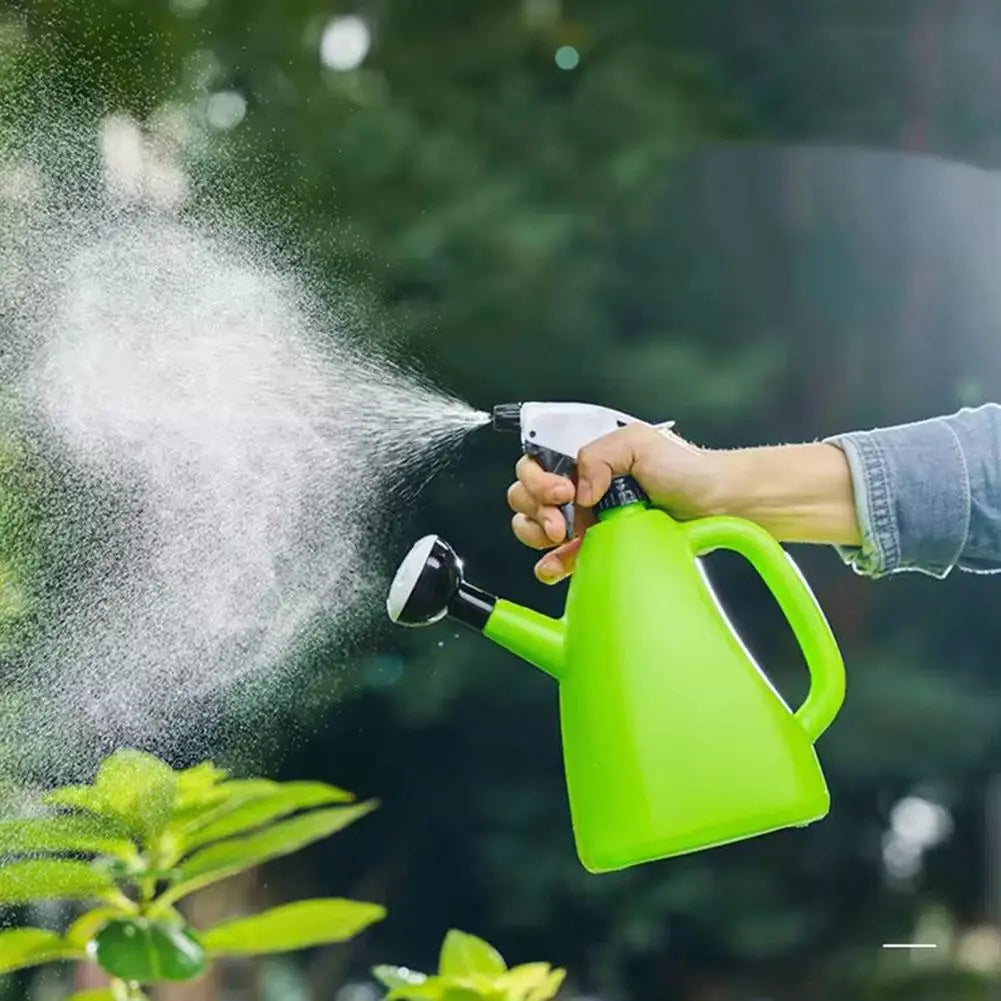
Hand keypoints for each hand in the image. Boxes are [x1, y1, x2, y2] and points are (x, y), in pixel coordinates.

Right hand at [506, 423, 725, 583]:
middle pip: (526, 495)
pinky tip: (554, 566)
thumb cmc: (685, 468)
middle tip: (564, 517)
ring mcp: (585, 518)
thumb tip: (579, 486)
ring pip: (534, 525)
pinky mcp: (595, 546)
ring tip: (563, 536)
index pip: (535, 463)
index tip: (563, 491)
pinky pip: (558, 557)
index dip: (539, 480)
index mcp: (585, 458)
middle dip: (536, 507)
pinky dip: (550, 563)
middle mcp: (579, 486)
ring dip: (537, 533)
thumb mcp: (640, 442)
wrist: (716, 504)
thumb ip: (599, 454)